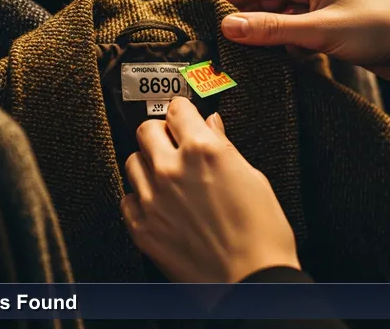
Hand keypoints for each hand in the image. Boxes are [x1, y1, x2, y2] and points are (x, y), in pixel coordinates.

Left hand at [121, 97, 299, 282]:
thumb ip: (224, 146)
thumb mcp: (252, 178)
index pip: (177, 108)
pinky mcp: (142, 228)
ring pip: (132, 161)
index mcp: (203, 151)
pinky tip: (159, 204)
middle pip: (146, 129)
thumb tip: (211, 126)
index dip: (183, 111)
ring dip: (147, 163)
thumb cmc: (262, 233)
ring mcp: (153, 199)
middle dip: (160, 132)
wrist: (252, 280)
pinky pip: (127, 199)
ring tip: (166, 176)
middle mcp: (172, 169)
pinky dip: (140, 197)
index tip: (184, 116)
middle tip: (173, 143)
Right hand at [217, 0, 389, 87]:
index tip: (206, 22)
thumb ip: (272, 30)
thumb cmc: (380, 28)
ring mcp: (318, 3)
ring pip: (276, 17)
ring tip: (240, 57)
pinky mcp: (326, 24)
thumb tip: (229, 27)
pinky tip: (270, 63)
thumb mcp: (320, 30)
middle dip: (242, 20)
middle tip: (220, 45)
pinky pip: (292, 31)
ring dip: (262, 35)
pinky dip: (280, 45)